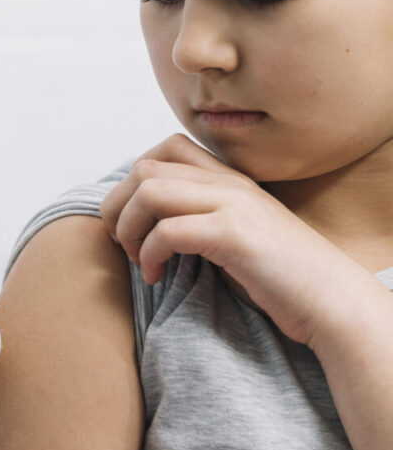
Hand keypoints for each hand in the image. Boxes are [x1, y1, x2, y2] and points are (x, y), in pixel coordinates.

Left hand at [99, 134, 368, 346]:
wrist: (332, 301)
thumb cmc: (280, 276)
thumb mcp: (235, 233)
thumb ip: (200, 216)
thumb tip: (146, 221)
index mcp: (229, 179)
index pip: (166, 148)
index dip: (133, 180)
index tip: (132, 218)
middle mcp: (229, 183)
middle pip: (146, 168)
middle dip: (118, 205)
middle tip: (122, 242)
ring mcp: (233, 205)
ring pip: (150, 191)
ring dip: (129, 228)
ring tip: (137, 259)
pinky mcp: (234, 234)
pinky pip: (169, 231)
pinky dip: (149, 254)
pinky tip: (155, 276)